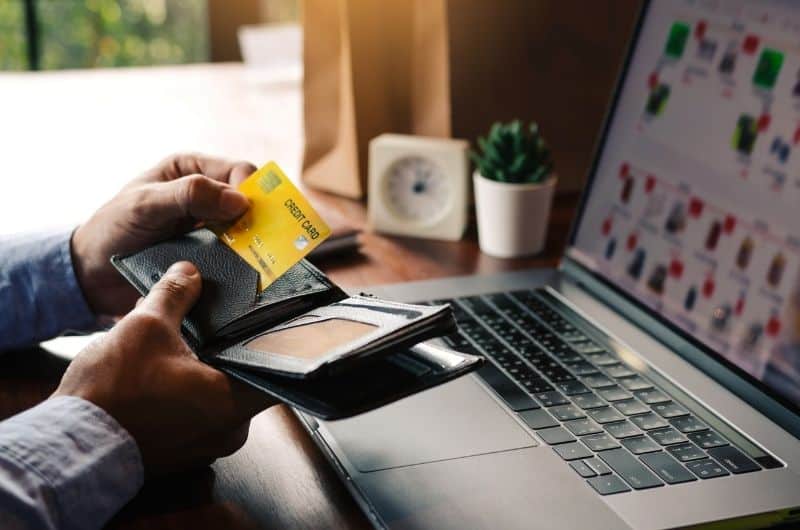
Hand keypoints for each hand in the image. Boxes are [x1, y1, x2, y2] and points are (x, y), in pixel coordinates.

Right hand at [54, 262, 275, 474]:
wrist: (68, 444)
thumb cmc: (110, 394)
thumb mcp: (145, 326)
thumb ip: (175, 294)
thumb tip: (188, 272)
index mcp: (233, 403)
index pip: (279, 370)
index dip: (278, 343)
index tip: (272, 324)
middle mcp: (228, 431)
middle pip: (246, 380)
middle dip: (226, 351)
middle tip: (212, 328)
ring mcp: (205, 447)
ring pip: (218, 398)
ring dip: (202, 372)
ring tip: (178, 347)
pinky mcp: (180, 453)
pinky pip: (195, 416)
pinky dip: (185, 394)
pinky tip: (162, 372)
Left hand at [71, 153, 255, 315]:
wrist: (92, 276)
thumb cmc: (112, 228)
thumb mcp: (146, 204)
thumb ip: (188, 195)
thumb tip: (240, 200)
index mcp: (192, 170)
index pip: (239, 171)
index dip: (251, 190)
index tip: (250, 215)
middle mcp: (207, 197)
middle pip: (251, 203)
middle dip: (259, 220)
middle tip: (264, 241)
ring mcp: (211, 230)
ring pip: (248, 233)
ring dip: (253, 247)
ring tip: (255, 262)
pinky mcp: (211, 259)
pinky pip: (237, 260)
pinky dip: (243, 267)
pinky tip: (244, 276)